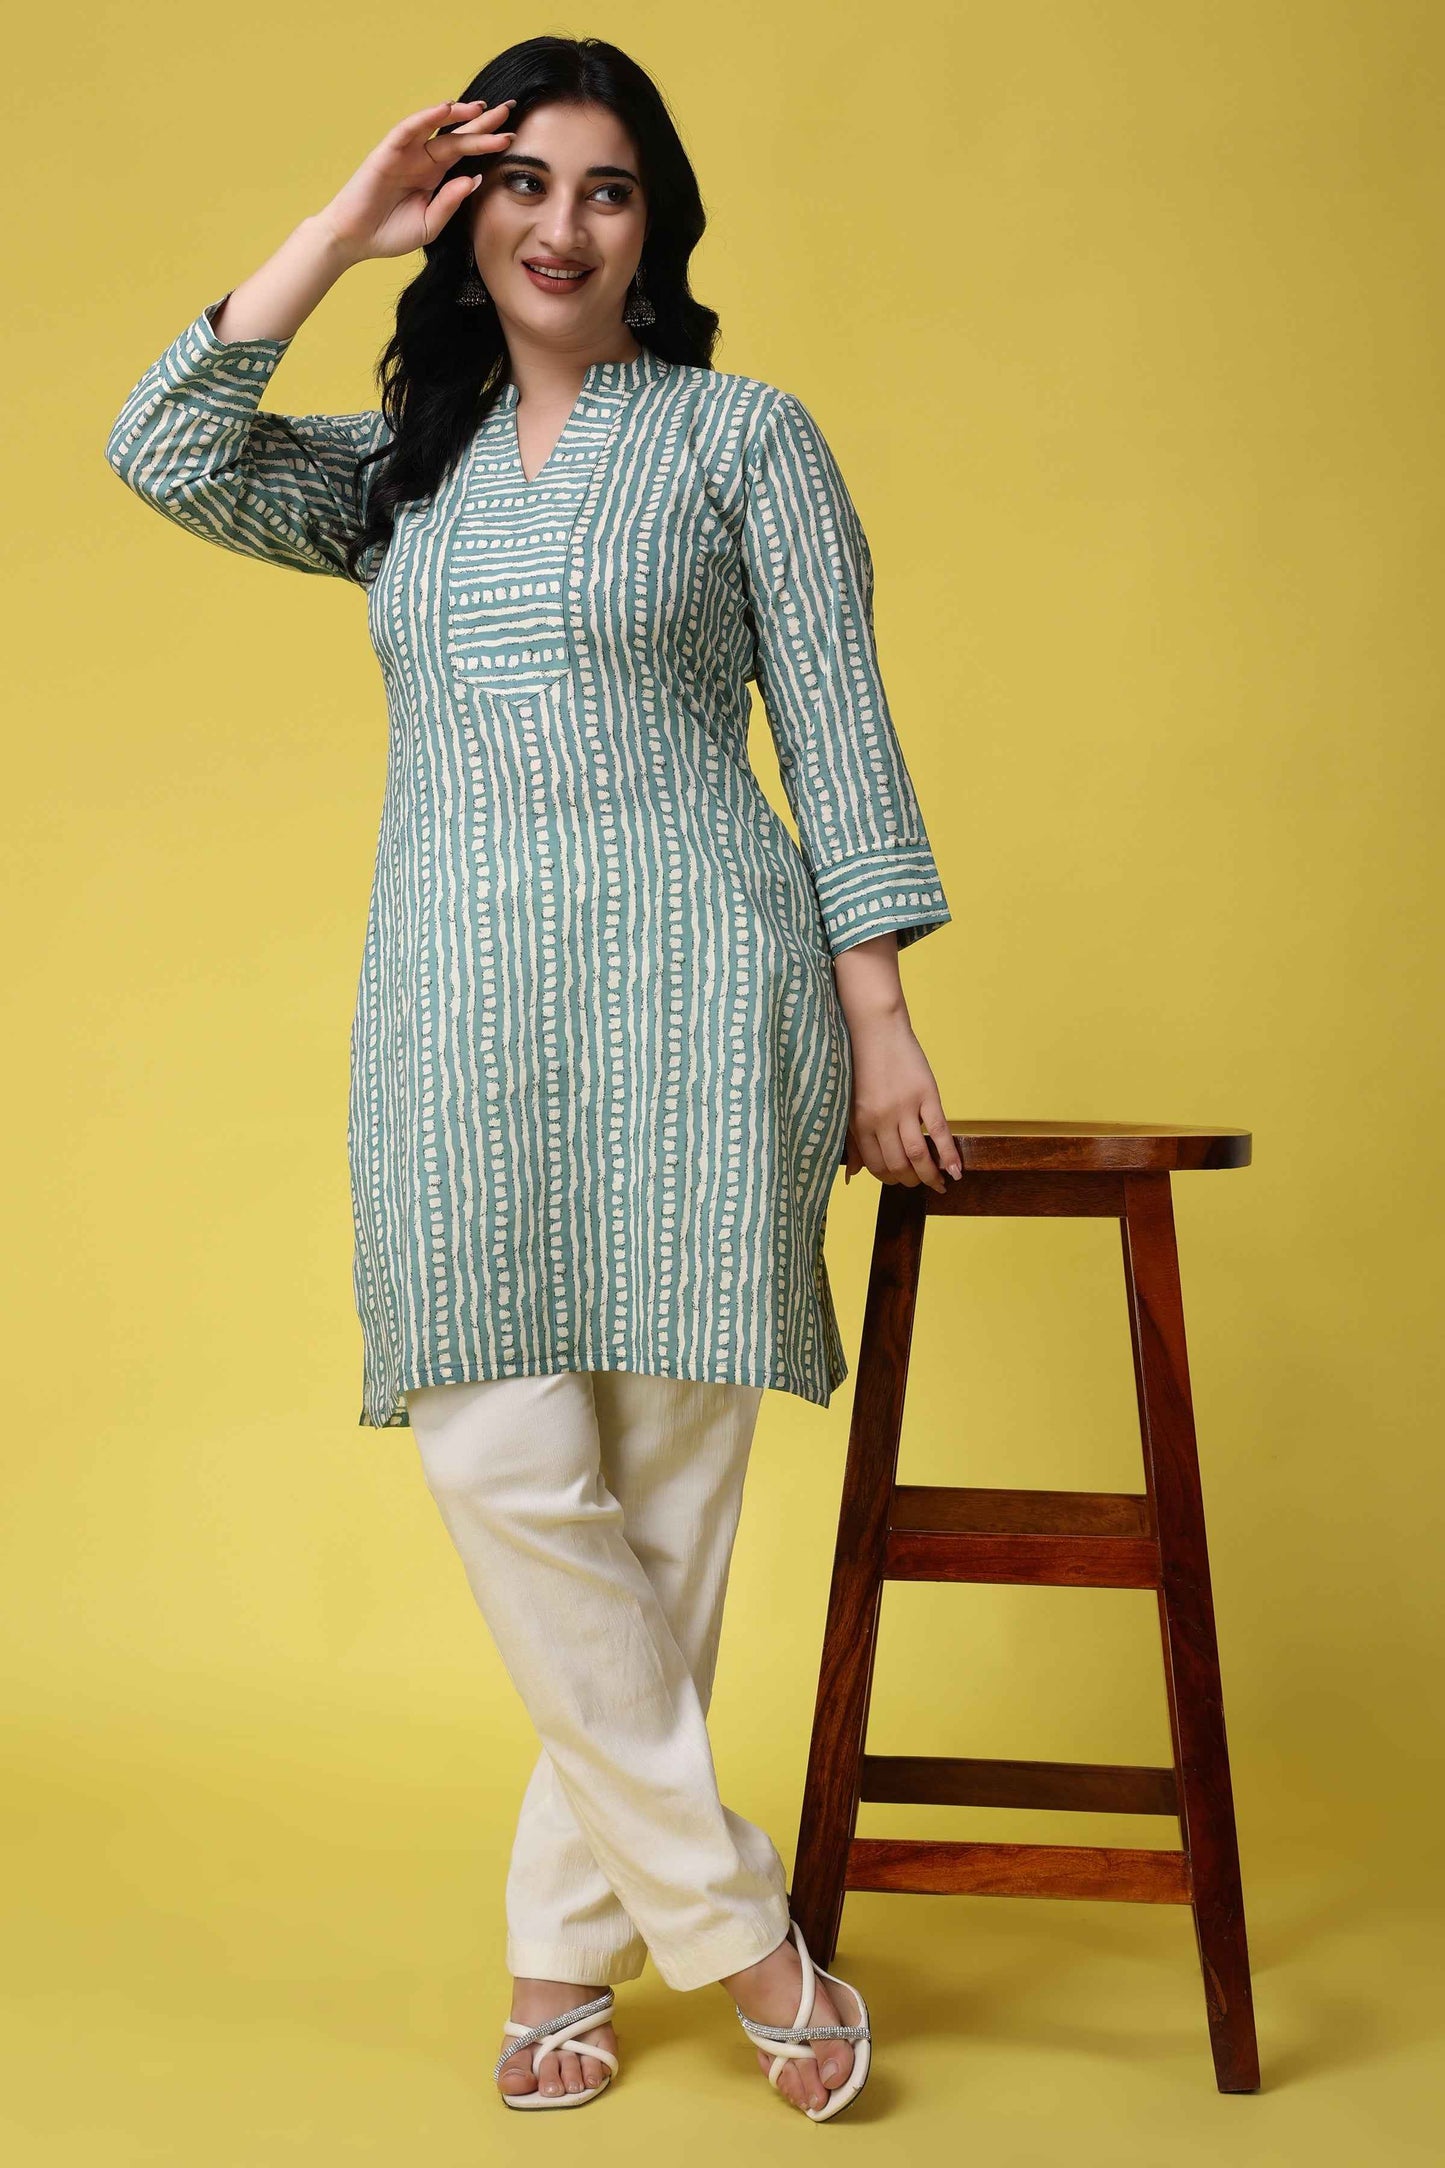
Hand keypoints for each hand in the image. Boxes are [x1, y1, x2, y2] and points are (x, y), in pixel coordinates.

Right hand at [314, 98, 516, 264]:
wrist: (355, 240)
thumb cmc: (390, 233)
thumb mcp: (430, 224)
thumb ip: (451, 202)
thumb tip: (475, 179)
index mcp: (435, 176)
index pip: (466, 154)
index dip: (488, 144)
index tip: (513, 137)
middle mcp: (423, 160)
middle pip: (458, 136)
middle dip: (483, 123)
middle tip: (508, 109)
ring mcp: (406, 154)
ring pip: (436, 127)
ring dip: (459, 115)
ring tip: (482, 107)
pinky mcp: (387, 152)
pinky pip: (409, 130)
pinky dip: (427, 117)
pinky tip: (446, 109)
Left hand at [842, 1007, 962, 1192]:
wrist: (874, 1027)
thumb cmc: (858, 1065)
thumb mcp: (848, 1104)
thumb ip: (852, 1140)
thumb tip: (852, 1176)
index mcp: (859, 1122)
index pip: (876, 1165)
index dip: (888, 1179)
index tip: (897, 1181)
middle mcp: (881, 1118)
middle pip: (898, 1164)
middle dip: (909, 1181)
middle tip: (917, 1184)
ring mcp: (905, 1106)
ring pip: (918, 1154)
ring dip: (929, 1175)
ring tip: (937, 1183)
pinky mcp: (926, 1094)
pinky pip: (939, 1131)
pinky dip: (949, 1154)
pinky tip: (956, 1170)